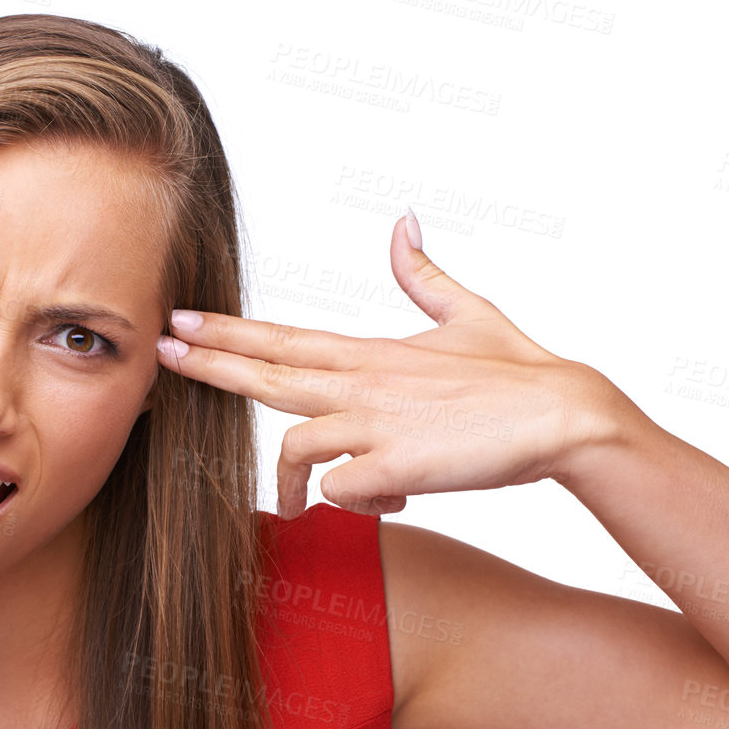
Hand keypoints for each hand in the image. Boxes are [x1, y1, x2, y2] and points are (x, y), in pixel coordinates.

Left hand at [154, 211, 630, 518]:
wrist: (566, 417)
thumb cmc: (519, 373)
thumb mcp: (468, 313)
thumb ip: (423, 274)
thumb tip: (402, 222)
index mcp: (373, 353)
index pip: (284, 339)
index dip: (229, 332)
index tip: (183, 321)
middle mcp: (365, 383)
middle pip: (269, 372)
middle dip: (211, 364)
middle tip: (163, 352)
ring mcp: (377, 424)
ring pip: (295, 444)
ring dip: (291, 481)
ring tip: (296, 507)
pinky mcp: (396, 467)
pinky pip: (339, 489)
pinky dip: (348, 504)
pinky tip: (382, 507)